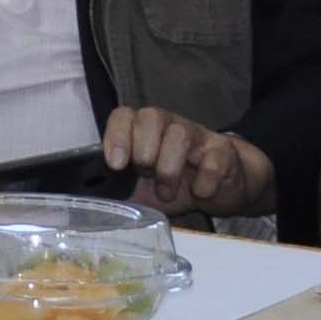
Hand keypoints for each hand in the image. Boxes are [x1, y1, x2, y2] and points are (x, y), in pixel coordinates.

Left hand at [101, 106, 273, 217]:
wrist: (221, 188)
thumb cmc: (176, 186)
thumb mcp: (144, 192)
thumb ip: (123, 192)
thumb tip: (97, 203)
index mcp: (145, 132)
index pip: (124, 116)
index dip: (117, 136)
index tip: (116, 165)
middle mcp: (169, 126)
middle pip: (151, 116)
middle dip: (144, 152)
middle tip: (147, 177)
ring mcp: (198, 135)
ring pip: (180, 134)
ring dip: (170, 169)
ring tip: (168, 192)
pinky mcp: (223, 151)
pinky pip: (213, 159)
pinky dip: (204, 181)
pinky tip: (200, 192)